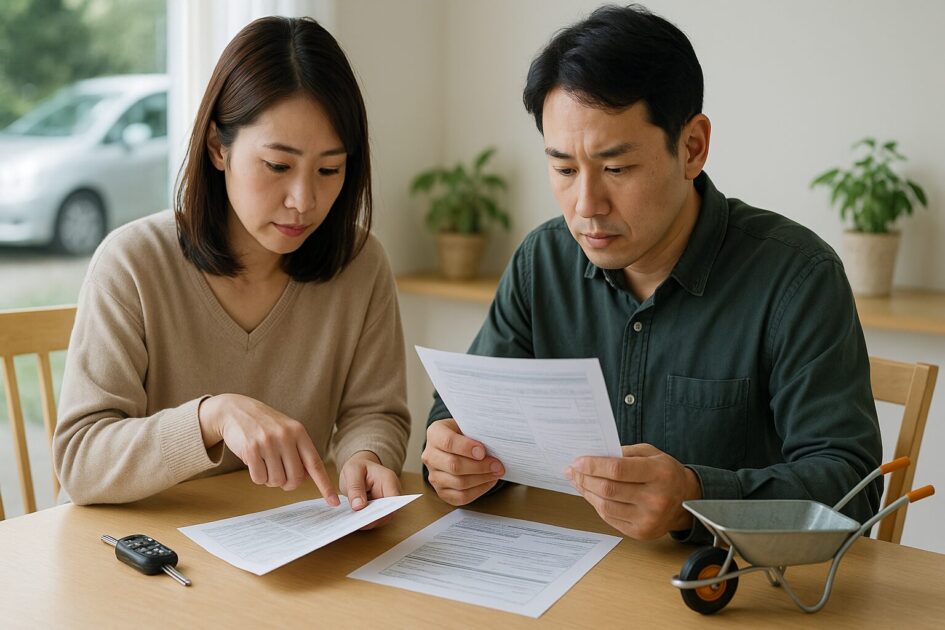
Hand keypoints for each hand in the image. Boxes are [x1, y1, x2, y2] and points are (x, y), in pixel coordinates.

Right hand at [198, 394, 339, 504]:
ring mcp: (268, 442)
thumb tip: (308, 477)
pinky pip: (259, 479)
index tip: (334, 502)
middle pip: (295, 478)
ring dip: (270, 479)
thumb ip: (299, 452)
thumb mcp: (287, 432)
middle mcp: (286, 436)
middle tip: (280, 474)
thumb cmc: (265, 425)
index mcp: (299, 432)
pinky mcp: (251, 449)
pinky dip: (257, 476)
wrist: (236, 410)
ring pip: (276, 481)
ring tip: (265, 463)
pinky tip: (255, 462)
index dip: (325, 485)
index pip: (315, 464)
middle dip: (288, 483)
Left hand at [339, 450, 401, 529]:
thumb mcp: (352, 471)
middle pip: (388, 511)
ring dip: (368, 521)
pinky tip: (354, 520)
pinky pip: (374, 518)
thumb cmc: (358, 466)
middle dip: (373, 519)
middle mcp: (391, 492)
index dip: (383, 511)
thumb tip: (358, 506)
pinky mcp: (379, 508)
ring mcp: (386, 501)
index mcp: (388, 480)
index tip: (367, 518)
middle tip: (356, 522)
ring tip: (353, 522)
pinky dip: (365, 520)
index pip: (393, 499)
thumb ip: (355, 487)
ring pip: (382, 517)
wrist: (359, 467)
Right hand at [421, 418, 504, 504]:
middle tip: (497, 465)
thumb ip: (476, 432)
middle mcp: (430, 456)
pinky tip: (488, 481)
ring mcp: (433, 475)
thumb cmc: (464, 434)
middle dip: (479, 466)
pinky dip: (478, 490)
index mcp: (435, 434)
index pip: (448, 442)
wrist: (456, 445)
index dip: (466, 448)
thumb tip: (494, 444)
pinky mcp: (441, 491)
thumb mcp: (467, 425)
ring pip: (458, 483)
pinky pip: (460, 497)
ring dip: (482, 479)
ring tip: (495, 473)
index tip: (483, 452)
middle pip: (454, 465)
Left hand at [566, 443, 700, 539]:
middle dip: (584, 478)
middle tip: (572, 470)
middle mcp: (655, 499)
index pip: (617, 469)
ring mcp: (648, 519)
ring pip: (605, 505)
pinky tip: (591, 494)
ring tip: (578, 481)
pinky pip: (609, 518)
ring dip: (586, 492)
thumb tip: (592, 456)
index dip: (593, 465)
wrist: (685, 500)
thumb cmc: (665, 473)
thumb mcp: (650, 453)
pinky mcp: (641, 533)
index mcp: (659, 474)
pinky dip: (596, 504)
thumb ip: (623, 453)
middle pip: (608, 489)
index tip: (577, 461)